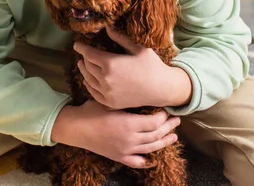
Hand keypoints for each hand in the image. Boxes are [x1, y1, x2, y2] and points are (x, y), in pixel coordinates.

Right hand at [52, 99, 180, 168]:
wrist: (77, 127)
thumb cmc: (93, 109)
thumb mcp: (112, 101)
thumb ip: (128, 100)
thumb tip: (143, 92)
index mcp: (129, 124)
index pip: (154, 122)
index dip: (163, 116)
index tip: (167, 109)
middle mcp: (130, 140)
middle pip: (156, 135)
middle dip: (168, 127)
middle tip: (177, 120)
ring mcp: (126, 150)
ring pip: (150, 148)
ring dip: (164, 142)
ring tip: (173, 137)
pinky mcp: (119, 157)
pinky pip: (136, 162)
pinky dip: (146, 161)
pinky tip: (152, 159)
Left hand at [73, 25, 191, 108]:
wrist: (161, 89)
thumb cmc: (151, 65)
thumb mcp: (137, 48)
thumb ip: (120, 37)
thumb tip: (107, 26)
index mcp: (111, 63)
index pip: (89, 54)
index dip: (81, 48)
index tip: (76, 44)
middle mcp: (106, 79)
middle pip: (88, 66)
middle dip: (84, 58)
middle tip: (82, 53)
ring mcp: (107, 93)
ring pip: (89, 80)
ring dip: (84, 71)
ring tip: (82, 64)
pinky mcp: (111, 103)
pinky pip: (94, 94)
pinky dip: (89, 86)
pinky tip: (88, 81)